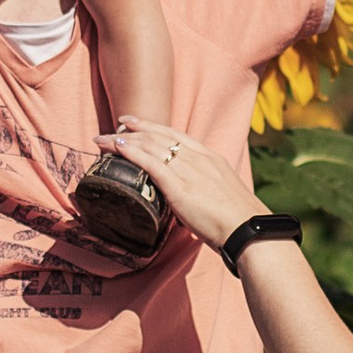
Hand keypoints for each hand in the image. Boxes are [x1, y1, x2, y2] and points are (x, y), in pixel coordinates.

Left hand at [106, 117, 265, 251]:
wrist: (248, 230)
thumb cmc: (238, 221)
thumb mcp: (222, 194)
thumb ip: (205, 190)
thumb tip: (193, 200)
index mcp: (210, 158)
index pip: (175, 135)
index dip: (152, 127)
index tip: (134, 122)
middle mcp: (198, 159)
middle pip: (159, 136)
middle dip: (134, 129)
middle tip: (115, 126)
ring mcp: (189, 171)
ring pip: (151, 146)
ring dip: (124, 140)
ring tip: (104, 138)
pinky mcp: (179, 188)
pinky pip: (151, 164)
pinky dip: (132, 153)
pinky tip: (117, 148)